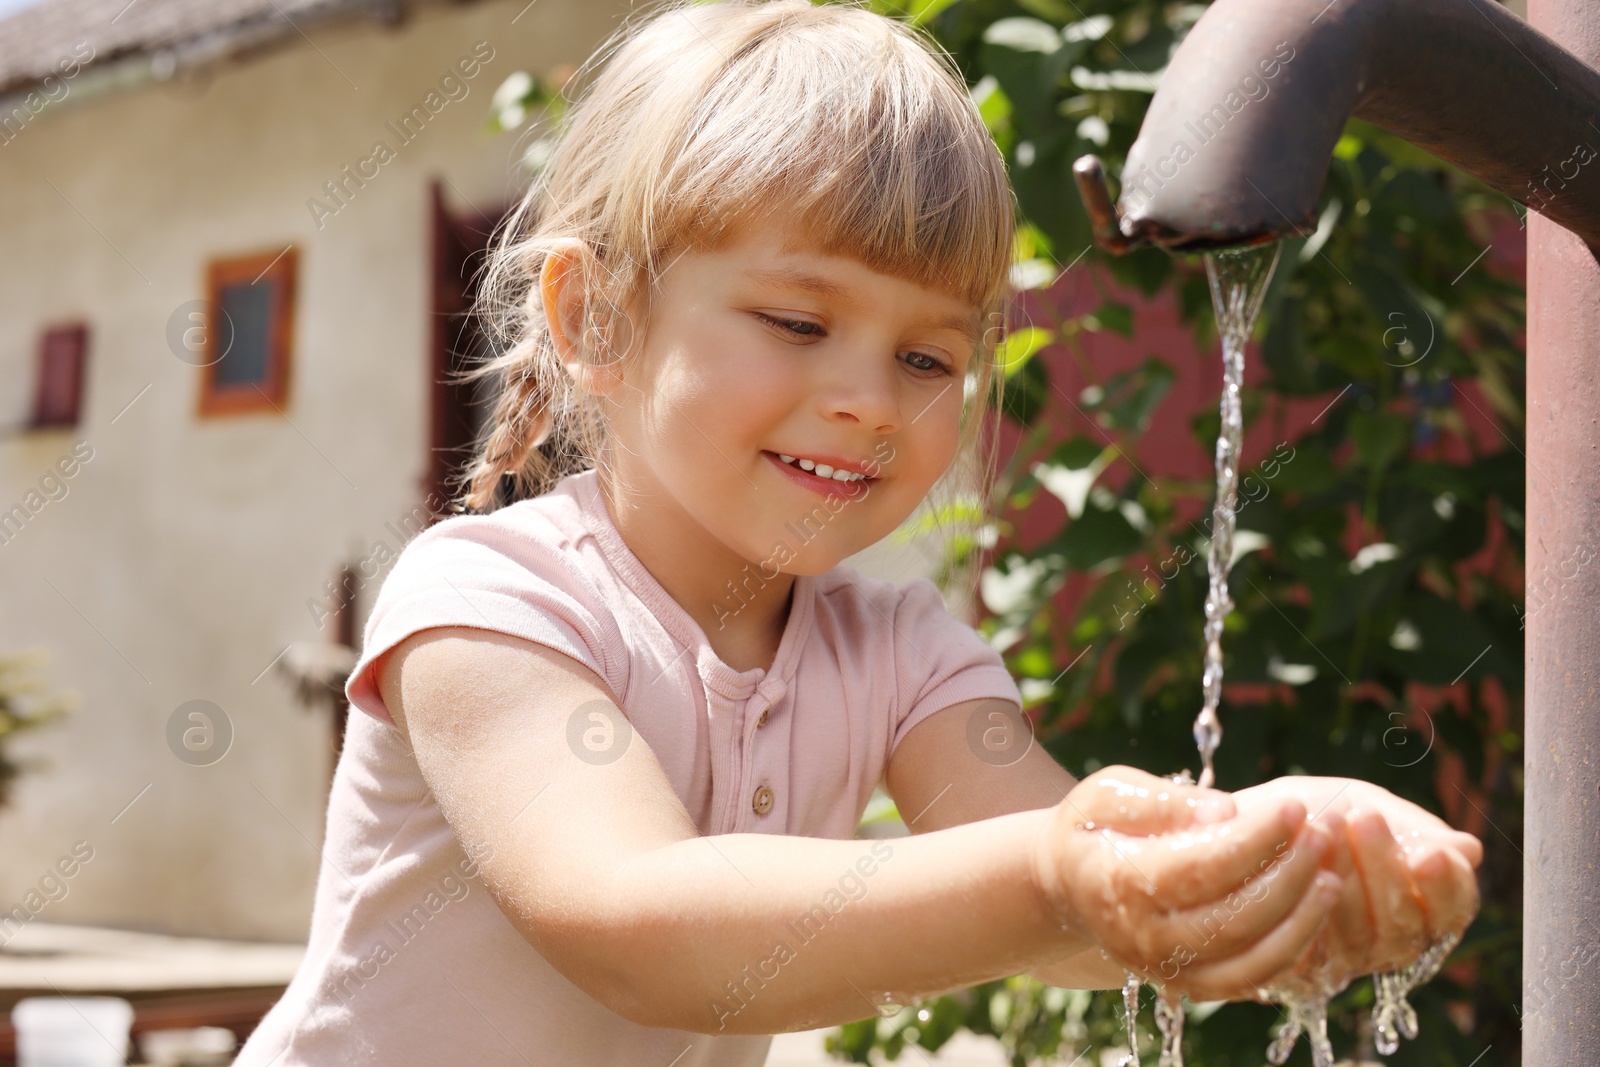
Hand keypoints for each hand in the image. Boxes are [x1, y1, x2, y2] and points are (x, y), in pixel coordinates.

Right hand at [1030, 767, 1343, 1001]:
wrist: (1068, 881)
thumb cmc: (1095, 826)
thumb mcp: (1110, 793)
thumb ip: (1164, 799)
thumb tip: (1226, 812)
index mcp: (1119, 882)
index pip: (1201, 867)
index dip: (1255, 838)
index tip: (1292, 806)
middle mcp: (1141, 937)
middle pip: (1233, 917)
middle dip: (1289, 873)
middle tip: (1322, 832)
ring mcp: (1165, 968)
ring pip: (1250, 958)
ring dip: (1302, 918)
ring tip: (1332, 873)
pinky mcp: (1188, 984)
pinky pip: (1252, 979)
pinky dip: (1292, 949)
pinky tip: (1315, 907)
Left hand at [1235, 777, 1481, 990]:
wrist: (1241, 822)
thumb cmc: (1314, 815)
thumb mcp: (1363, 805)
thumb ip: (1413, 829)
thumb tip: (1470, 850)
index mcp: (1417, 902)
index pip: (1452, 911)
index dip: (1448, 887)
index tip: (1430, 853)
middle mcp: (1387, 939)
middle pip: (1406, 927)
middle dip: (1387, 870)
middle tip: (1365, 818)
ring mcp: (1344, 956)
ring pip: (1363, 939)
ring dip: (1345, 880)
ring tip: (1326, 830)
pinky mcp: (1299, 965)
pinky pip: (1314, 947)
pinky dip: (1308, 904)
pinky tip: (1299, 864)